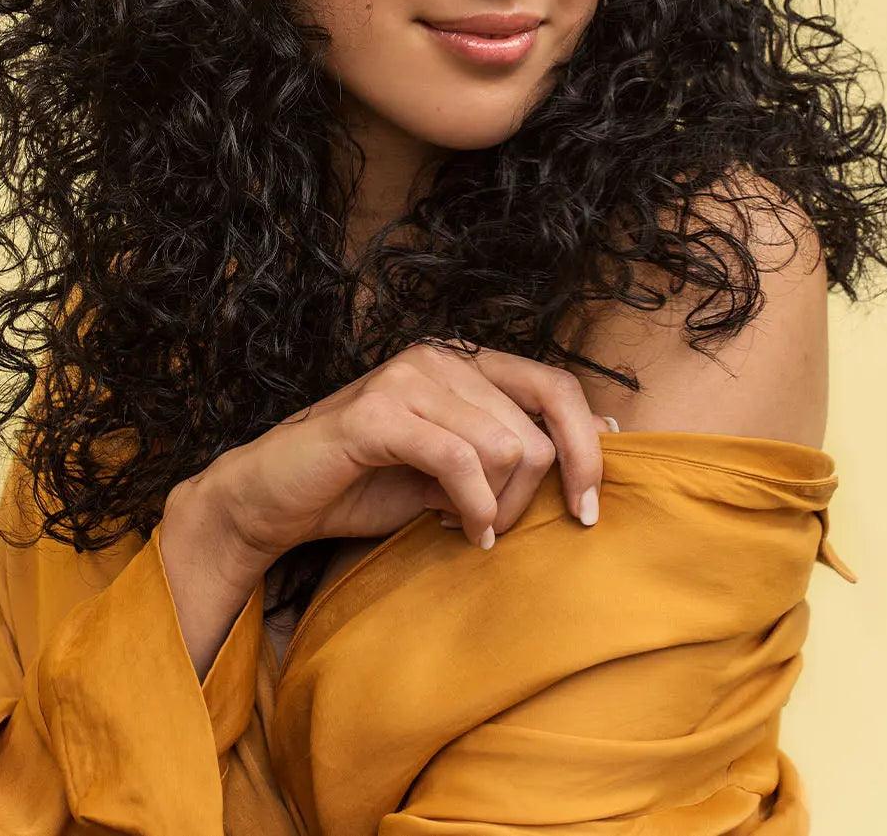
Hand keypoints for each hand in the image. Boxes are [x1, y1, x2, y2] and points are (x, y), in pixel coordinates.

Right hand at [188, 339, 616, 570]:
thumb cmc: (368, 483)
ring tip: (467, 527)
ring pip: (505, 449)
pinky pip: (458, 460)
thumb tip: (609, 429)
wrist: (277, 499)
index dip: (587, 449)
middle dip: (528, 500)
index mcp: (464, 361)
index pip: (557, 388)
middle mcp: (440, 356)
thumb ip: (515, 447)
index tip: (586, 510)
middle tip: (493, 529)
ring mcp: (407, 378)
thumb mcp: (458, 468)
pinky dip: (472, 507)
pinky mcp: (377, 414)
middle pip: (535, 435)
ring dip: (497, 508)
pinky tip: (460, 530)